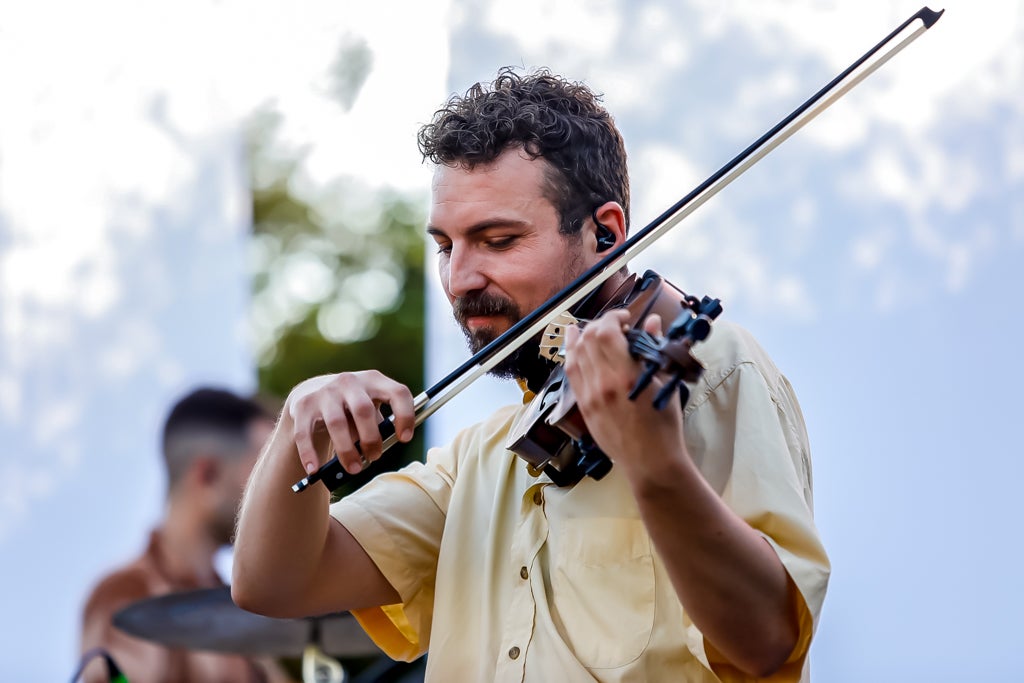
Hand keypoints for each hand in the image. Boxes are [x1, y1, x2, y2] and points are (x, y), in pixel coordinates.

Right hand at [285, 371, 414, 475]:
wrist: (311, 392)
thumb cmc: (350, 407)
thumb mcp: (368, 407)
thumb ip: (378, 423)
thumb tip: (382, 447)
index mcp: (374, 380)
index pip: (397, 393)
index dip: (405, 416)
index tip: (405, 439)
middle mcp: (350, 382)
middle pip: (364, 410)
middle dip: (371, 439)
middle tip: (374, 457)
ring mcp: (325, 392)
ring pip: (337, 423)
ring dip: (346, 450)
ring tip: (353, 469)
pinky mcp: (303, 405)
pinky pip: (305, 432)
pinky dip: (309, 453)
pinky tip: (314, 469)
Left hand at [563, 310, 686, 475]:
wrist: (651, 461)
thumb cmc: (664, 425)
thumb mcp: (664, 383)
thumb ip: (655, 348)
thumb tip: (652, 322)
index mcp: (626, 376)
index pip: (607, 332)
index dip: (613, 317)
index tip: (625, 318)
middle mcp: (602, 384)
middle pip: (588, 339)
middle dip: (600, 324)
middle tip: (614, 326)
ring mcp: (590, 396)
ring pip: (575, 355)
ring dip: (581, 336)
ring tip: (589, 329)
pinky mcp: (584, 407)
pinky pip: (571, 374)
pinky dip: (572, 356)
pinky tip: (574, 346)